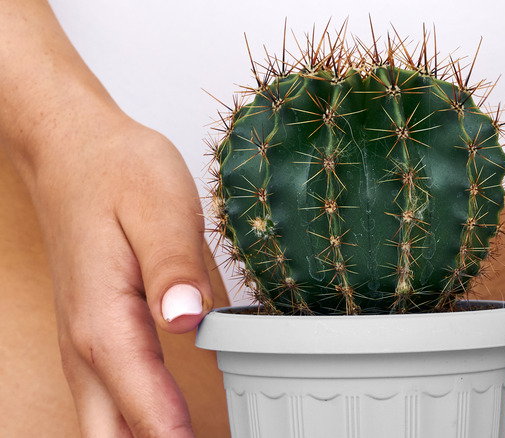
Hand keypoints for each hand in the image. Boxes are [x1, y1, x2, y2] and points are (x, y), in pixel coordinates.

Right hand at [28, 115, 212, 436]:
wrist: (72, 151)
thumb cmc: (116, 173)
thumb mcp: (159, 206)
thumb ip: (174, 267)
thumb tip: (188, 318)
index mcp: (107, 324)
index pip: (150, 414)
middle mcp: (89, 350)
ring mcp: (87, 350)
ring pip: (106, 431)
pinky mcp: (96, 342)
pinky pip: (109, 408)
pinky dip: (139, 429)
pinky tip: (172, 430)